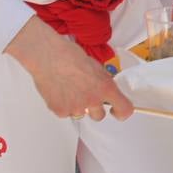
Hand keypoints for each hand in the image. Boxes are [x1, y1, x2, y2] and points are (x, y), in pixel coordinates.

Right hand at [5, 16, 133, 120]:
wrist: (48, 56)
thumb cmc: (71, 56)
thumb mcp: (97, 67)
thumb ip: (103, 83)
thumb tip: (104, 91)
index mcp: (106, 88)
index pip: (124, 109)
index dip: (122, 112)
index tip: (116, 111)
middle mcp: (93, 100)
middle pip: (99, 116)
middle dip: (95, 109)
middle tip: (86, 97)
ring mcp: (76, 108)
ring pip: (81, 114)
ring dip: (77, 106)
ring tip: (69, 89)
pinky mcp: (60, 111)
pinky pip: (65, 113)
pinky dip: (63, 105)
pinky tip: (59, 91)